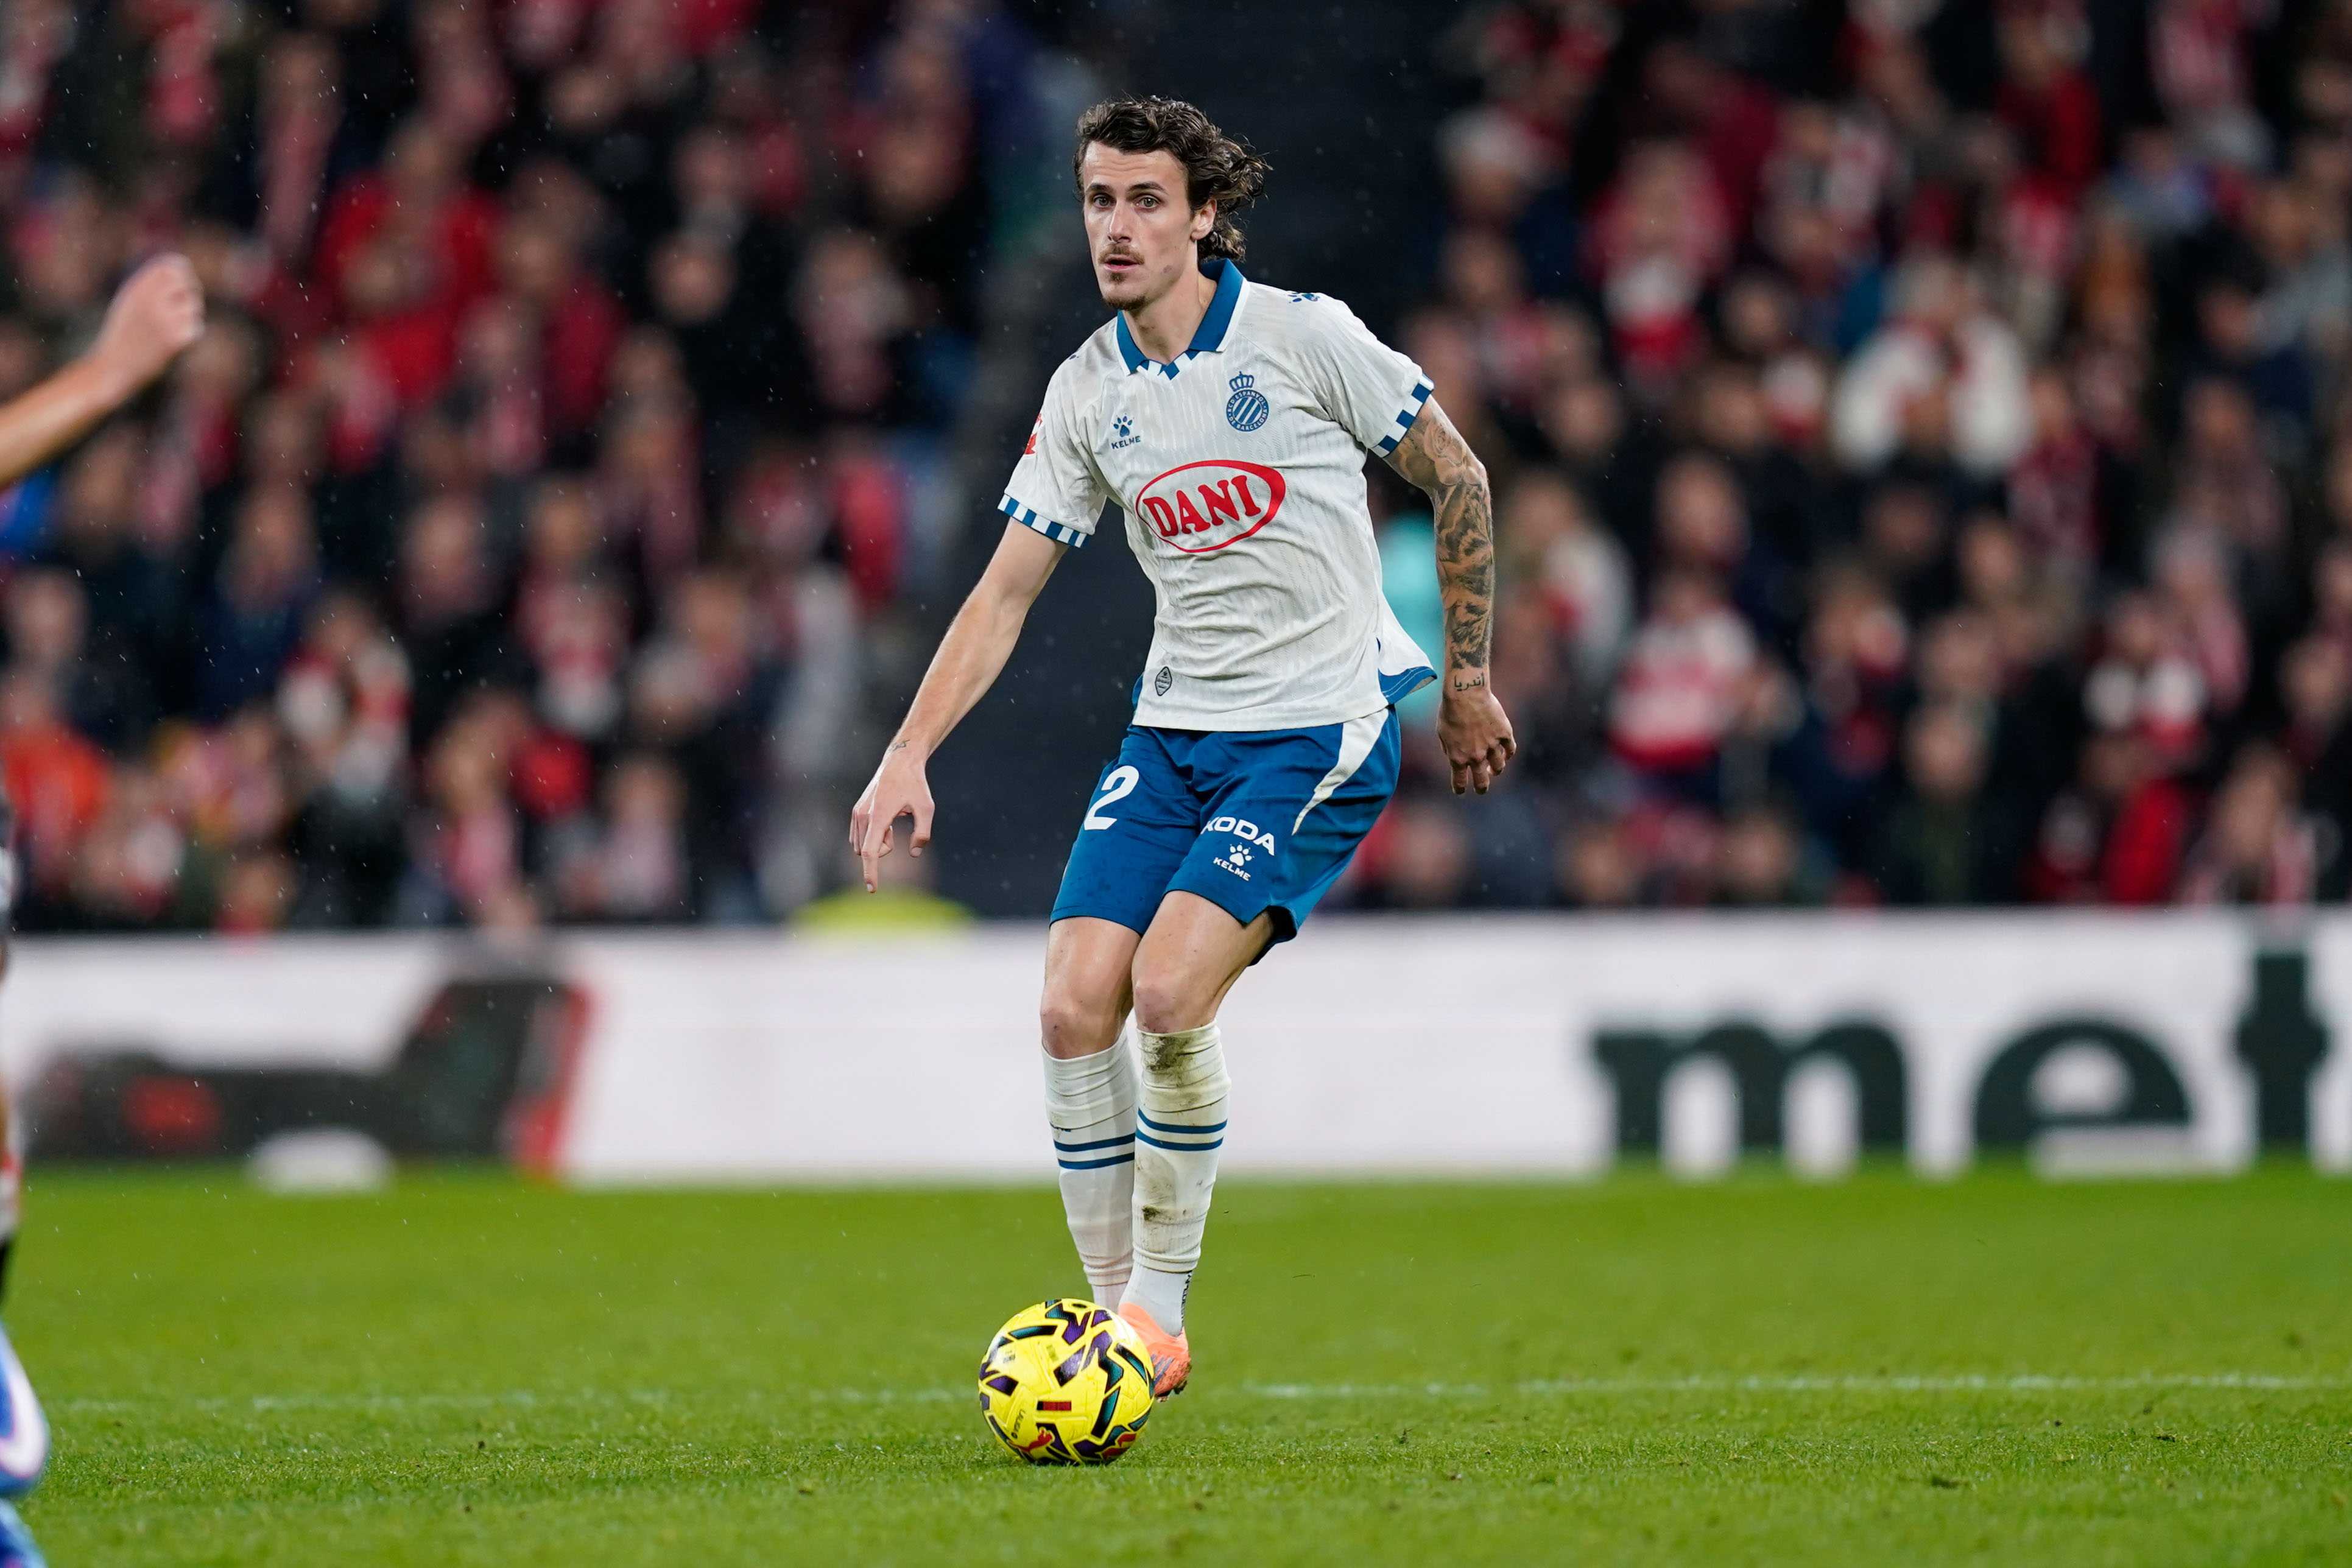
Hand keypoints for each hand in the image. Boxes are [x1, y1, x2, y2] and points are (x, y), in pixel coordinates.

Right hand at [90, 254, 204, 400]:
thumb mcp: (129, 302)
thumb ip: (150, 285)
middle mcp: (151, 300)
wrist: (113, 366)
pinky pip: (196, 327)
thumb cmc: (123, 334)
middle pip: (188, 283)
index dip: (182, 270)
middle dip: (191, 291)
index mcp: (138, 289)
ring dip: (189, 315)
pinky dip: (189, 334)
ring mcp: (164, 319)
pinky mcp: (176, 339)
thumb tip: (180, 269)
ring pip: (194, 306)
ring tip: (170, 327)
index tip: (184, 278)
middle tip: (185, 302)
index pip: (171, 266)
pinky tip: (173, 342)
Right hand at [849, 741, 934, 891]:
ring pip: (864, 845)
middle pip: (869, 851)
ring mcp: (857, 814)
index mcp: (879, 816)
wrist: (900, 762)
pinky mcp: (856, 812)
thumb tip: (914, 854)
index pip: (871, 852)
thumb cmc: (915, 785)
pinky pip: (861, 838)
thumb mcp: (927, 808)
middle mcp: (862, 816)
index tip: (872, 889)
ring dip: (879, 842)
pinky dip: (873, 836)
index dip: (871, 873)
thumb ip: (923, 834)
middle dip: (885, 848)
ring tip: (893, 820)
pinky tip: (885, 818)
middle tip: (897, 828)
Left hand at [1437, 674, 1515, 794]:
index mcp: (1457, 757)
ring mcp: (1491, 745)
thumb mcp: (1442, 733)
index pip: (1460, 781)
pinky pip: (1510, 749)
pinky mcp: (1504, 733)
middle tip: (1482, 790)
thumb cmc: (1450, 710)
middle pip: (1482, 781)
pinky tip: (1506, 753)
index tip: (1461, 791)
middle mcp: (1475, 756)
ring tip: (1495, 769)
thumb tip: (1455, 758)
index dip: (1460, 789)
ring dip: (1496, 770)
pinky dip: (1508, 753)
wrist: (1465, 692)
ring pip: (1499, 767)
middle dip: (1482, 788)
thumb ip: (1449, 749)